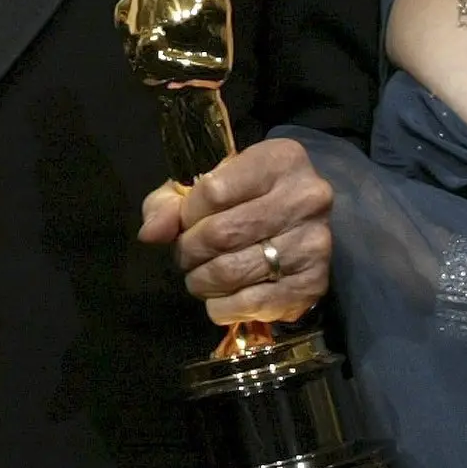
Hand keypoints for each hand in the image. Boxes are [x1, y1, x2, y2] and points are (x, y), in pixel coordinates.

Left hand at [139, 137, 332, 325]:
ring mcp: (315, 243)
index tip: (185, 223)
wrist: (300, 224)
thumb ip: (170, 203)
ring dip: (202, 281)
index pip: (213, 191)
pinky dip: (224, 307)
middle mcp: (306, 198)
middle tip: (185, 257)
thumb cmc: (246, 198)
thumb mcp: (207, 185)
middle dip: (190, 251)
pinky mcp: (314, 284)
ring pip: (233, 271)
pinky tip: (219, 299)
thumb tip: (151, 234)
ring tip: (199, 277)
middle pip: (222, 233)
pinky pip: (253, 303)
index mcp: (280, 160)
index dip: (187, 214)